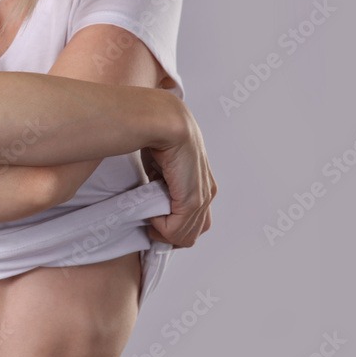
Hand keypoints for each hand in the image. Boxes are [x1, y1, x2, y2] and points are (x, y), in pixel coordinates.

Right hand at [142, 105, 216, 247]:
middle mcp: (207, 190)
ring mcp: (202, 195)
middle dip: (169, 235)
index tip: (151, 222)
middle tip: (149, 226)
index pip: (196, 219)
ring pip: (188, 235)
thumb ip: (161, 183)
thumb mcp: (159, 165)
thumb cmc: (153, 135)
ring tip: (149, 219)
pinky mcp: (193, 199)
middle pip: (194, 231)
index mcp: (201, 180)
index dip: (173, 227)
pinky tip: (151, 212)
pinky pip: (178, 229)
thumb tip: (148, 198)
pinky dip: (162, 228)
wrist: (160, 120)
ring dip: (164, 233)